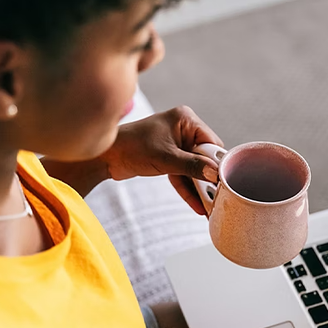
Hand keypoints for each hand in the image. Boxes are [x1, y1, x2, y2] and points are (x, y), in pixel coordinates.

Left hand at [99, 106, 222, 214]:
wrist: (105, 157)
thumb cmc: (132, 148)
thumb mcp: (166, 158)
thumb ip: (193, 166)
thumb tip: (216, 173)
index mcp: (186, 119)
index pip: (212, 142)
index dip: (217, 163)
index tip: (223, 182)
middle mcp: (183, 129)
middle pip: (205, 157)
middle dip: (209, 179)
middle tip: (217, 199)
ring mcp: (176, 143)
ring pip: (194, 168)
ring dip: (199, 187)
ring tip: (209, 208)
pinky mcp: (169, 157)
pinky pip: (183, 173)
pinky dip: (187, 188)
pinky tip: (197, 206)